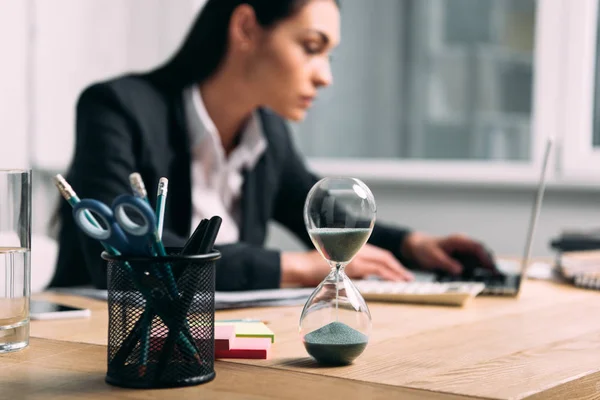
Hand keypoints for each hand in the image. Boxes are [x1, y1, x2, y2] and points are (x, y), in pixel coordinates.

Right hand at [280, 244, 413, 286]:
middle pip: (384, 256)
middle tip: (408, 278)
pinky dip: (387, 275)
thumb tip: (360, 276)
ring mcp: (355, 256)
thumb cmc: (312, 267)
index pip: (378, 254)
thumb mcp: (334, 264)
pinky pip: (376, 270)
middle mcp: (356, 249)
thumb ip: (348, 267)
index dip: (391, 262)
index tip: (400, 271)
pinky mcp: (352, 265)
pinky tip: (394, 281)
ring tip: (405, 281)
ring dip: (396, 272)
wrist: (301, 266)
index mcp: (352, 247)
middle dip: (398, 268)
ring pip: (383, 262)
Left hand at [401, 232, 493, 274]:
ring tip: (492, 280)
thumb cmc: (425, 250)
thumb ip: (447, 263)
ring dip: (486, 268)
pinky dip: (478, 271)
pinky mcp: (462, 259)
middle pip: (482, 253)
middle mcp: (464, 245)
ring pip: (479, 259)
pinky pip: (473, 264)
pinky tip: (481, 279)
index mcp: (458, 241)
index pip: (477, 247)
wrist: (417, 248)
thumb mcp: (434, 257)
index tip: (491, 267)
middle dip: (490, 264)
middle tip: (496, 276)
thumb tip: (459, 270)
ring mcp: (464, 252)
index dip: (486, 257)